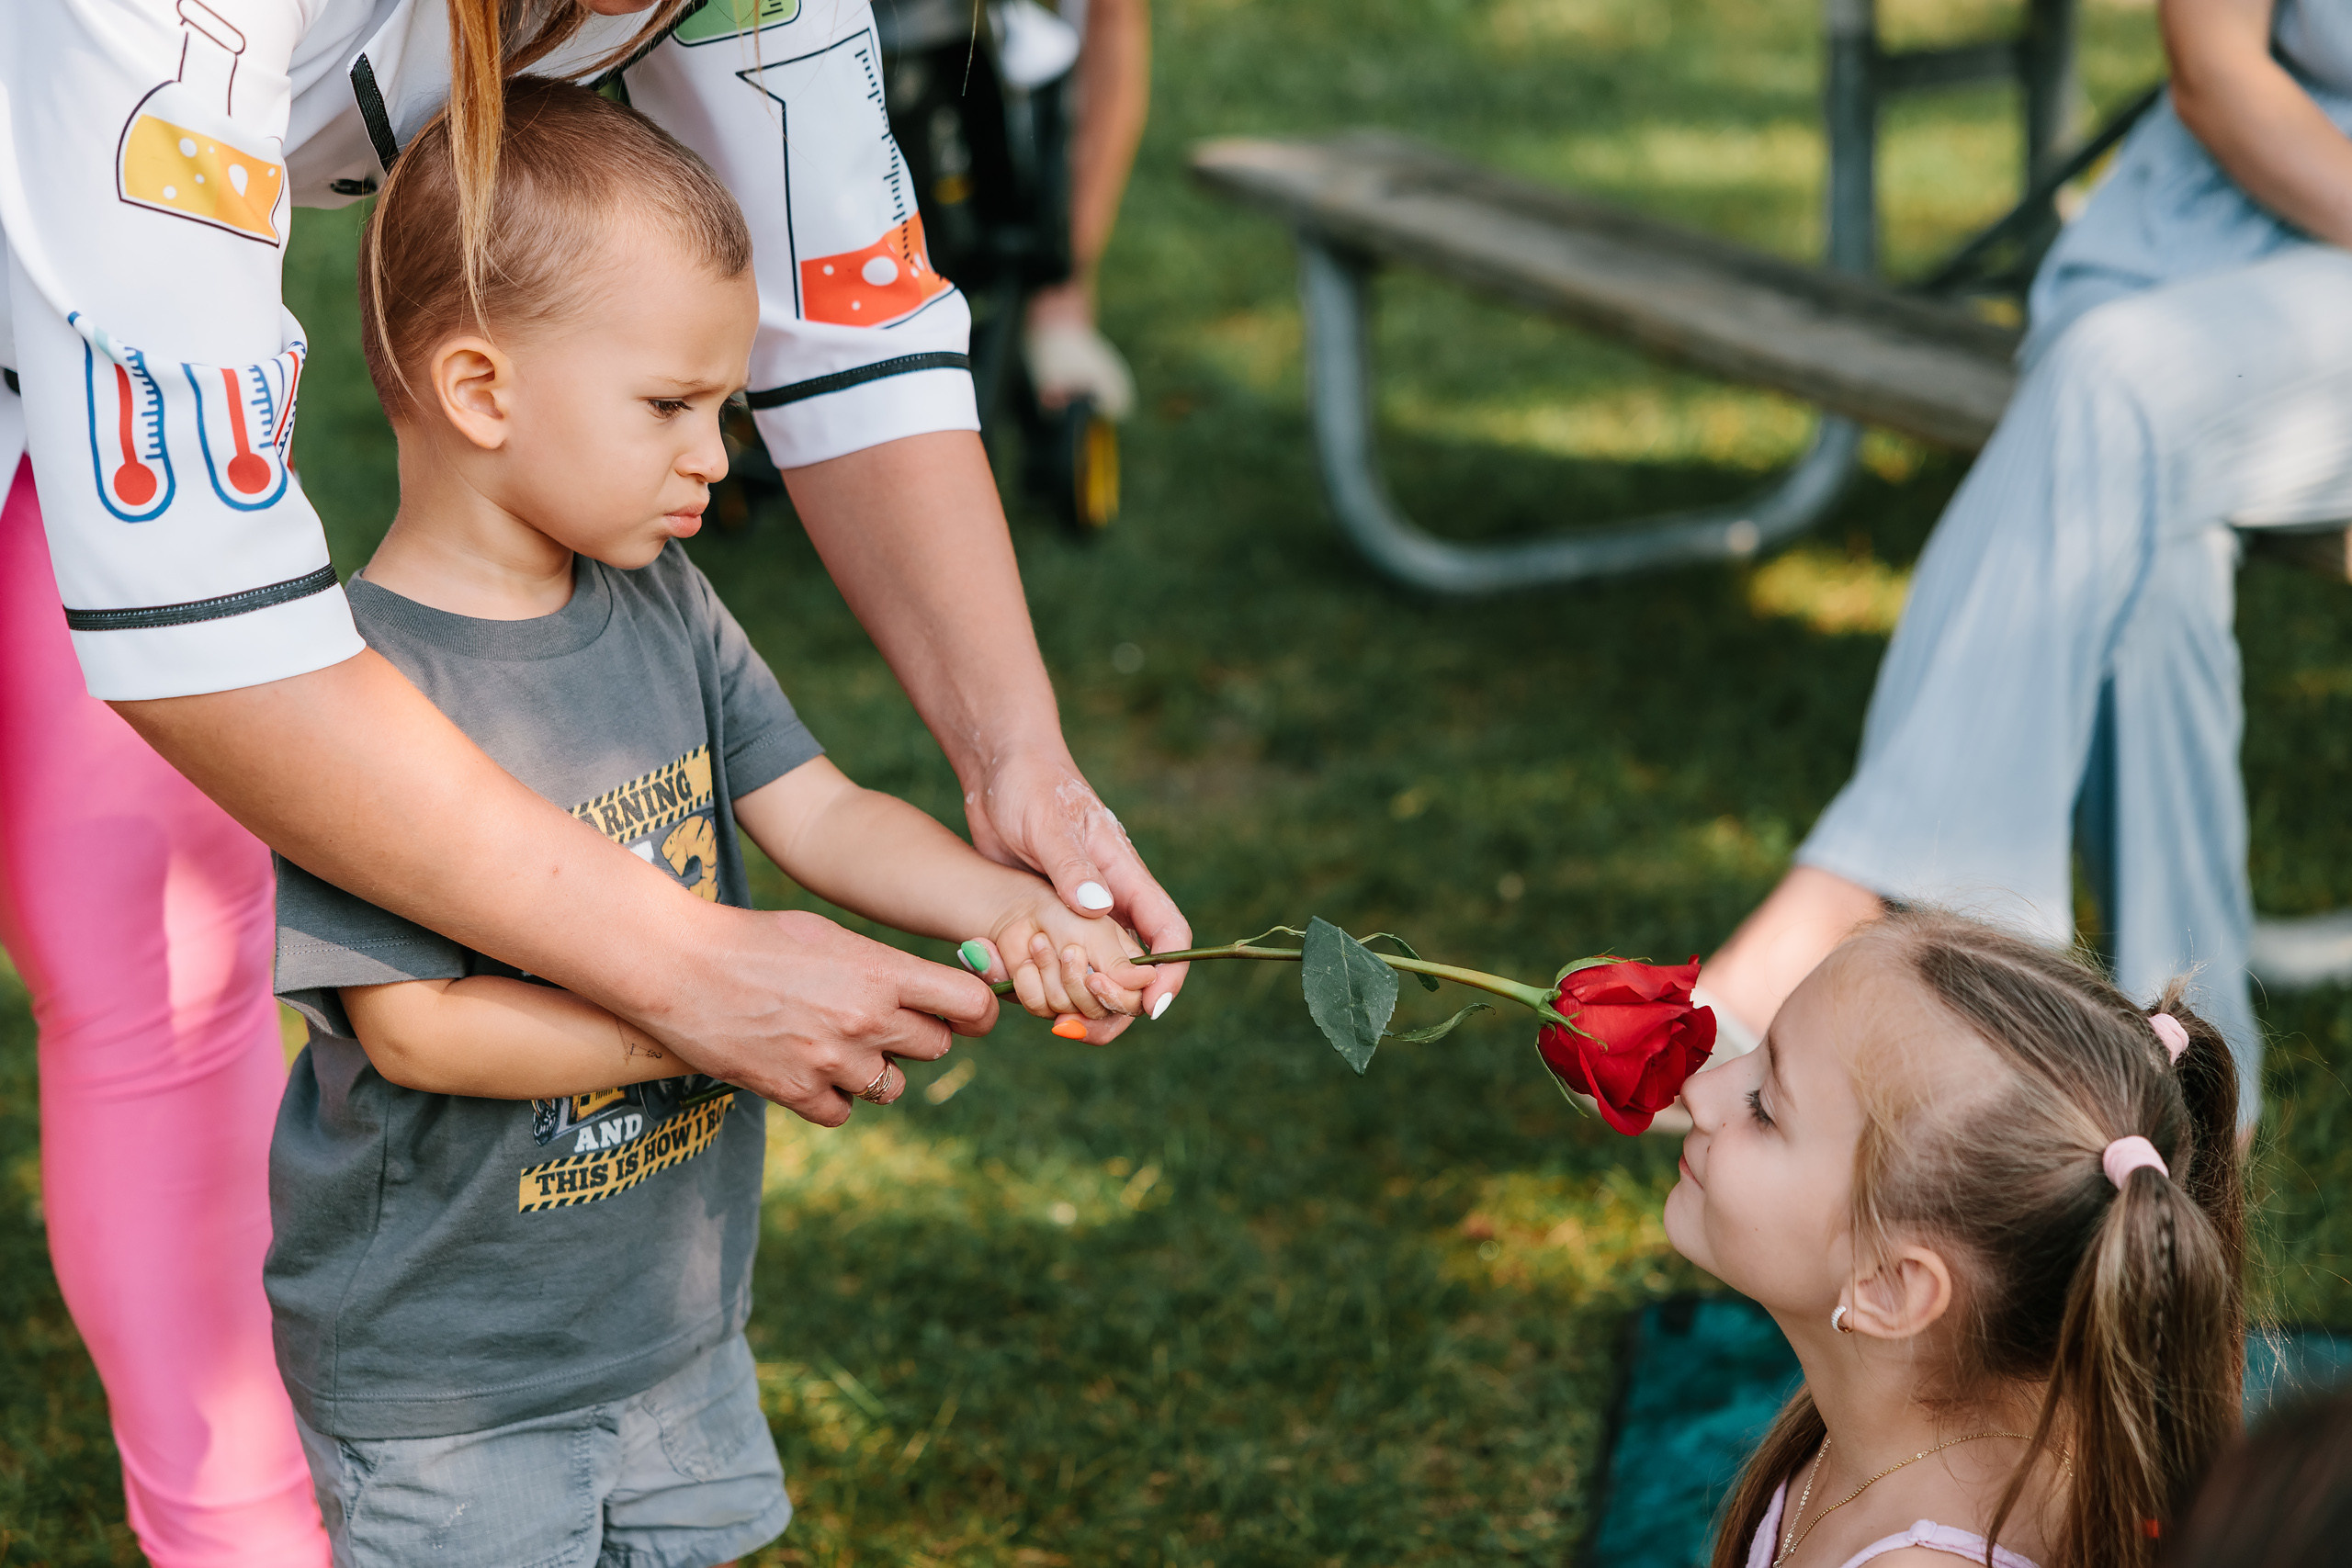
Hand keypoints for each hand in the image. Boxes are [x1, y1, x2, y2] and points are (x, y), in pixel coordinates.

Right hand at [648, 907, 997, 1125]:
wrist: (678, 966)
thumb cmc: (754, 940)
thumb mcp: (829, 934)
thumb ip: (882, 966)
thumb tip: (927, 988)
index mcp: (879, 971)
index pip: (970, 1003)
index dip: (979, 1011)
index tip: (970, 1014)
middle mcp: (865, 1020)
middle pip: (936, 1046)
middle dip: (919, 1036)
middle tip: (886, 1022)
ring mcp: (831, 1061)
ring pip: (892, 1086)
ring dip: (876, 1070)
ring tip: (838, 1043)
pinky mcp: (795, 1093)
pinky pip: (844, 1112)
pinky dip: (833, 1098)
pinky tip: (810, 1069)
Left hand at [962, 745, 1188, 1040]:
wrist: (998, 771)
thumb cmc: (1028, 785)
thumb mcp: (1047, 825)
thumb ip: (1071, 866)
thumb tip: (1098, 909)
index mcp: (1125, 875)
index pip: (1168, 932)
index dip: (1168, 973)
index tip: (1151, 1007)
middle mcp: (1112, 900)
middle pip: (1138, 969)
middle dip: (1120, 1006)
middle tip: (1082, 1028)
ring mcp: (1083, 912)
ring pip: (1100, 973)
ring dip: (1082, 1004)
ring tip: (1054, 1022)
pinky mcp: (1051, 918)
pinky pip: (1063, 964)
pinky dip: (1049, 987)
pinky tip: (1023, 994)